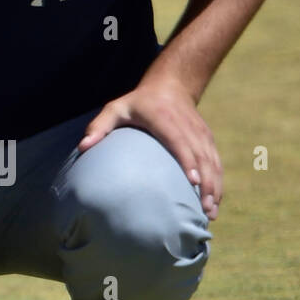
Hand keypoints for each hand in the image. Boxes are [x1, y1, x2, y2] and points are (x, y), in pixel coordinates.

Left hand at [78, 76, 221, 219]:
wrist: (171, 85)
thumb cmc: (138, 103)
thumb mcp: (116, 108)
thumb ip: (99, 126)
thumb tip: (82, 147)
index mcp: (165, 120)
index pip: (180, 142)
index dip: (188, 161)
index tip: (192, 182)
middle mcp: (187, 127)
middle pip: (201, 157)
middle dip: (206, 184)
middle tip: (205, 211)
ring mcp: (200, 133)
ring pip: (212, 162)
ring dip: (214, 187)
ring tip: (211, 213)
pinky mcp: (207, 139)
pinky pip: (216, 162)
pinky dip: (218, 182)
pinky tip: (215, 201)